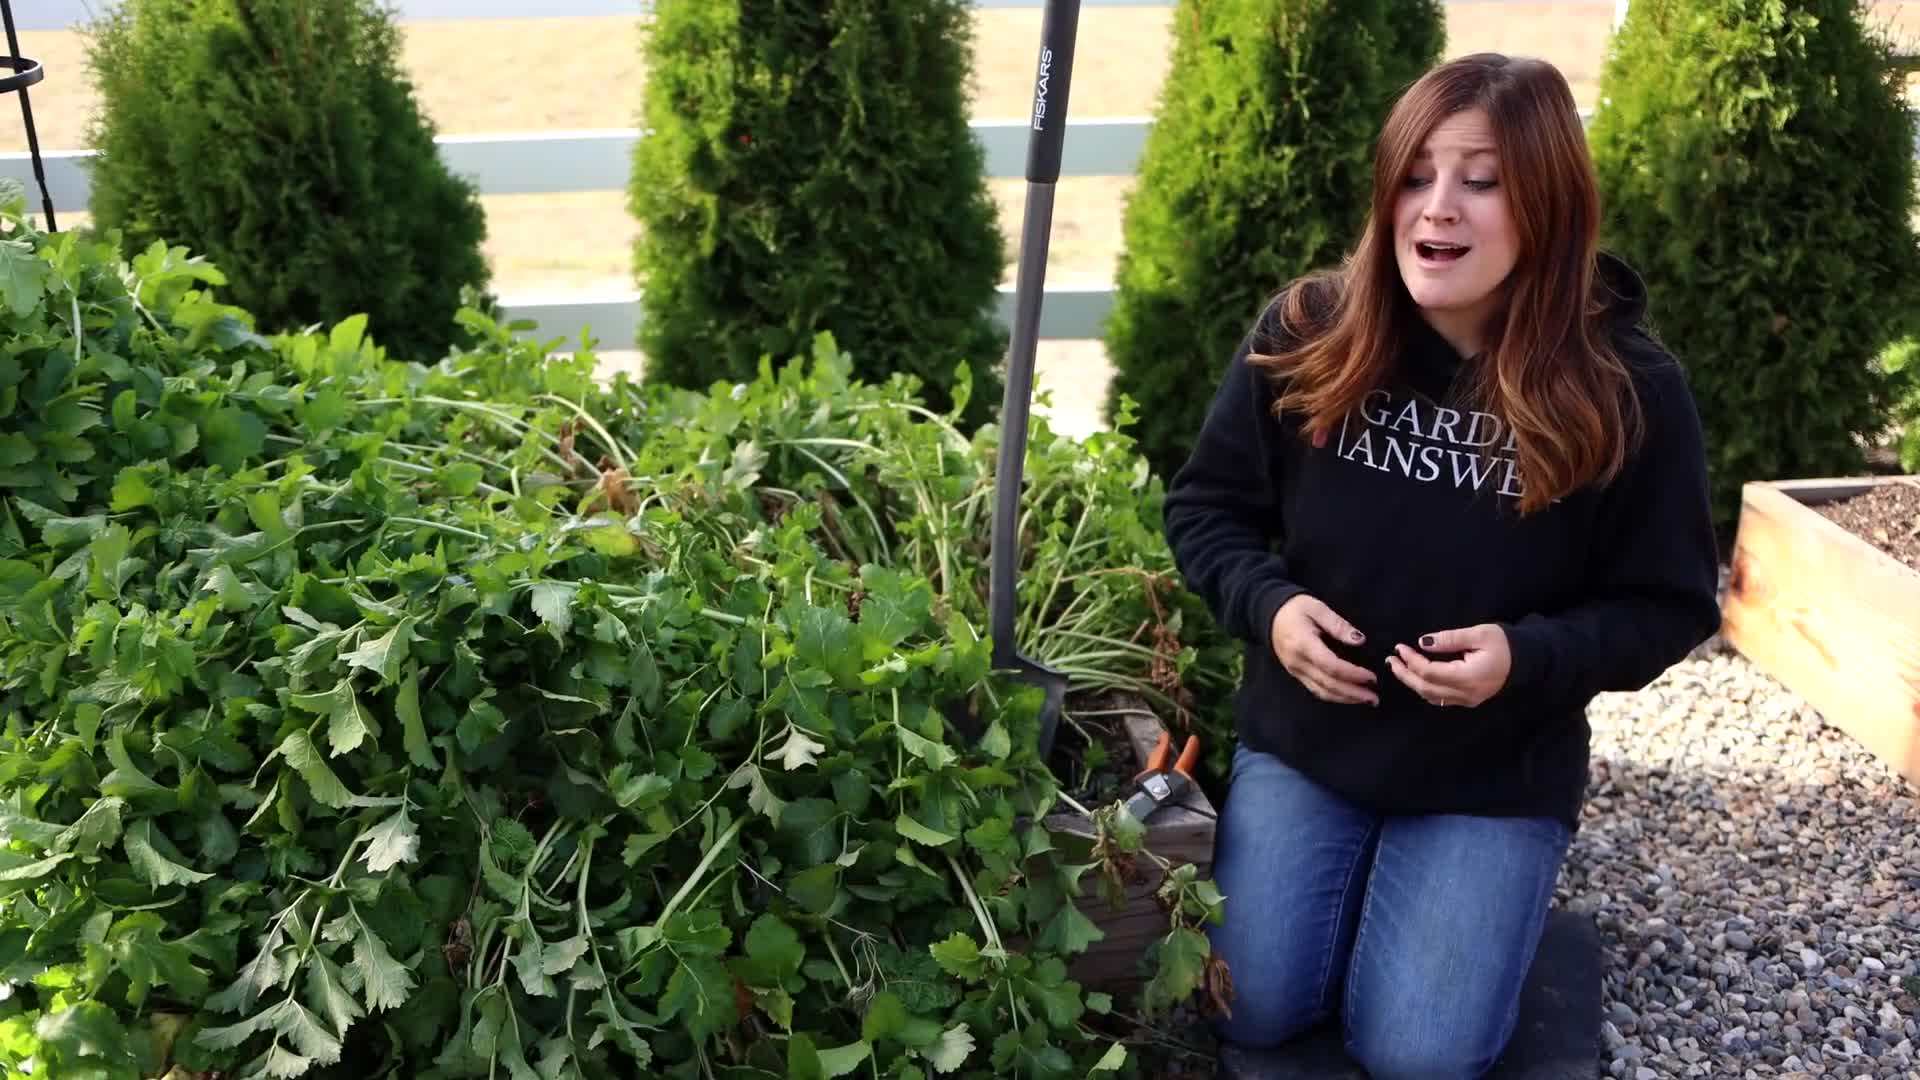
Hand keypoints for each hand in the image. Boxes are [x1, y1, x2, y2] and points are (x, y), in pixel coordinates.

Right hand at [1270, 595, 1378, 705]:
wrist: (1268, 614)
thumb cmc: (1294, 608)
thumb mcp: (1317, 608)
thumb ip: (1338, 625)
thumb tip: (1360, 640)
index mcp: (1304, 644)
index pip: (1331, 666)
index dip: (1353, 674)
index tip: (1371, 677)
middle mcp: (1298, 662)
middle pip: (1328, 684)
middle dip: (1353, 693)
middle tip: (1374, 698)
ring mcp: (1295, 670)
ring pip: (1321, 691)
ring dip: (1345, 699)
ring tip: (1366, 700)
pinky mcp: (1296, 674)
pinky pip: (1315, 689)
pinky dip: (1334, 695)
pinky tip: (1348, 696)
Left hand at [1387, 625, 1510, 707]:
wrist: (1526, 661)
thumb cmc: (1504, 644)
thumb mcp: (1479, 634)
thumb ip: (1450, 639)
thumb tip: (1423, 642)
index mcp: (1468, 677)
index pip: (1430, 673)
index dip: (1411, 661)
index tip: (1400, 647)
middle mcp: (1465, 693)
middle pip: (1426, 688)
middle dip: (1405, 674)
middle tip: (1392, 659)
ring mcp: (1467, 700)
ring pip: (1431, 696)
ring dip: (1412, 682)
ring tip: (1398, 667)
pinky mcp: (1468, 700)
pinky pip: (1440, 698)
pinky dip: (1424, 688)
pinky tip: (1416, 677)